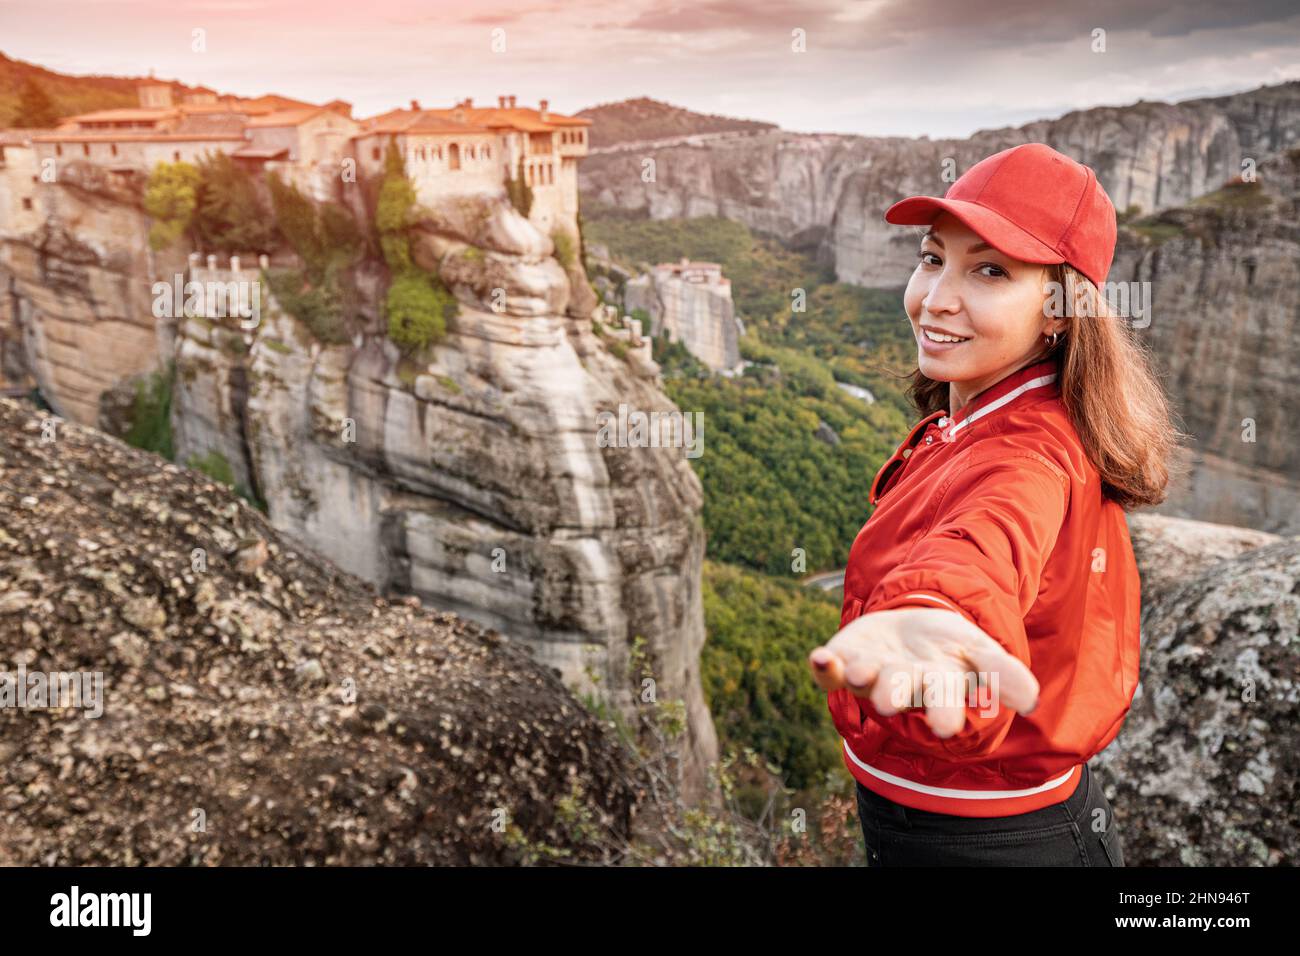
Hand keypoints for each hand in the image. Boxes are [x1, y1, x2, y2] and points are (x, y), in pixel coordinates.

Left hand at [809, 607, 1038, 739]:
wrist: (914, 624)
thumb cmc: (950, 649)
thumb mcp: (981, 653)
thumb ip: (1003, 673)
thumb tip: (1032, 700)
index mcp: (936, 689)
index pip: (941, 705)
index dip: (942, 714)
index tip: (943, 726)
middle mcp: (899, 686)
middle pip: (896, 693)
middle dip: (892, 695)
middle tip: (889, 701)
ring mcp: (869, 673)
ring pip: (861, 681)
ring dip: (858, 678)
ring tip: (858, 673)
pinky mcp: (843, 658)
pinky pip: (827, 669)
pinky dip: (821, 666)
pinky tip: (819, 658)